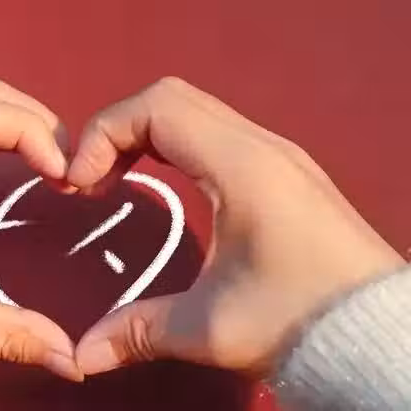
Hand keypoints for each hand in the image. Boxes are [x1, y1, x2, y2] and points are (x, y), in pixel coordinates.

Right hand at [69, 77, 404, 374]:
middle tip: (93, 182)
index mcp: (242, 165)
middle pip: (171, 99)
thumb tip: (81, 356)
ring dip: (145, 136)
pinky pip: (214, 133)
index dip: (103, 134)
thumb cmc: (298, 321)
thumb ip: (138, 331)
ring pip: (194, 112)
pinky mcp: (283, 171)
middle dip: (118, 132)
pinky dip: (173, 145)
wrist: (376, 334)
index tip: (80, 185)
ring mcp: (276, 154)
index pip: (157, 107)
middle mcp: (260, 146)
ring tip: (117, 181)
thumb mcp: (210, 328)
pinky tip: (163, 184)